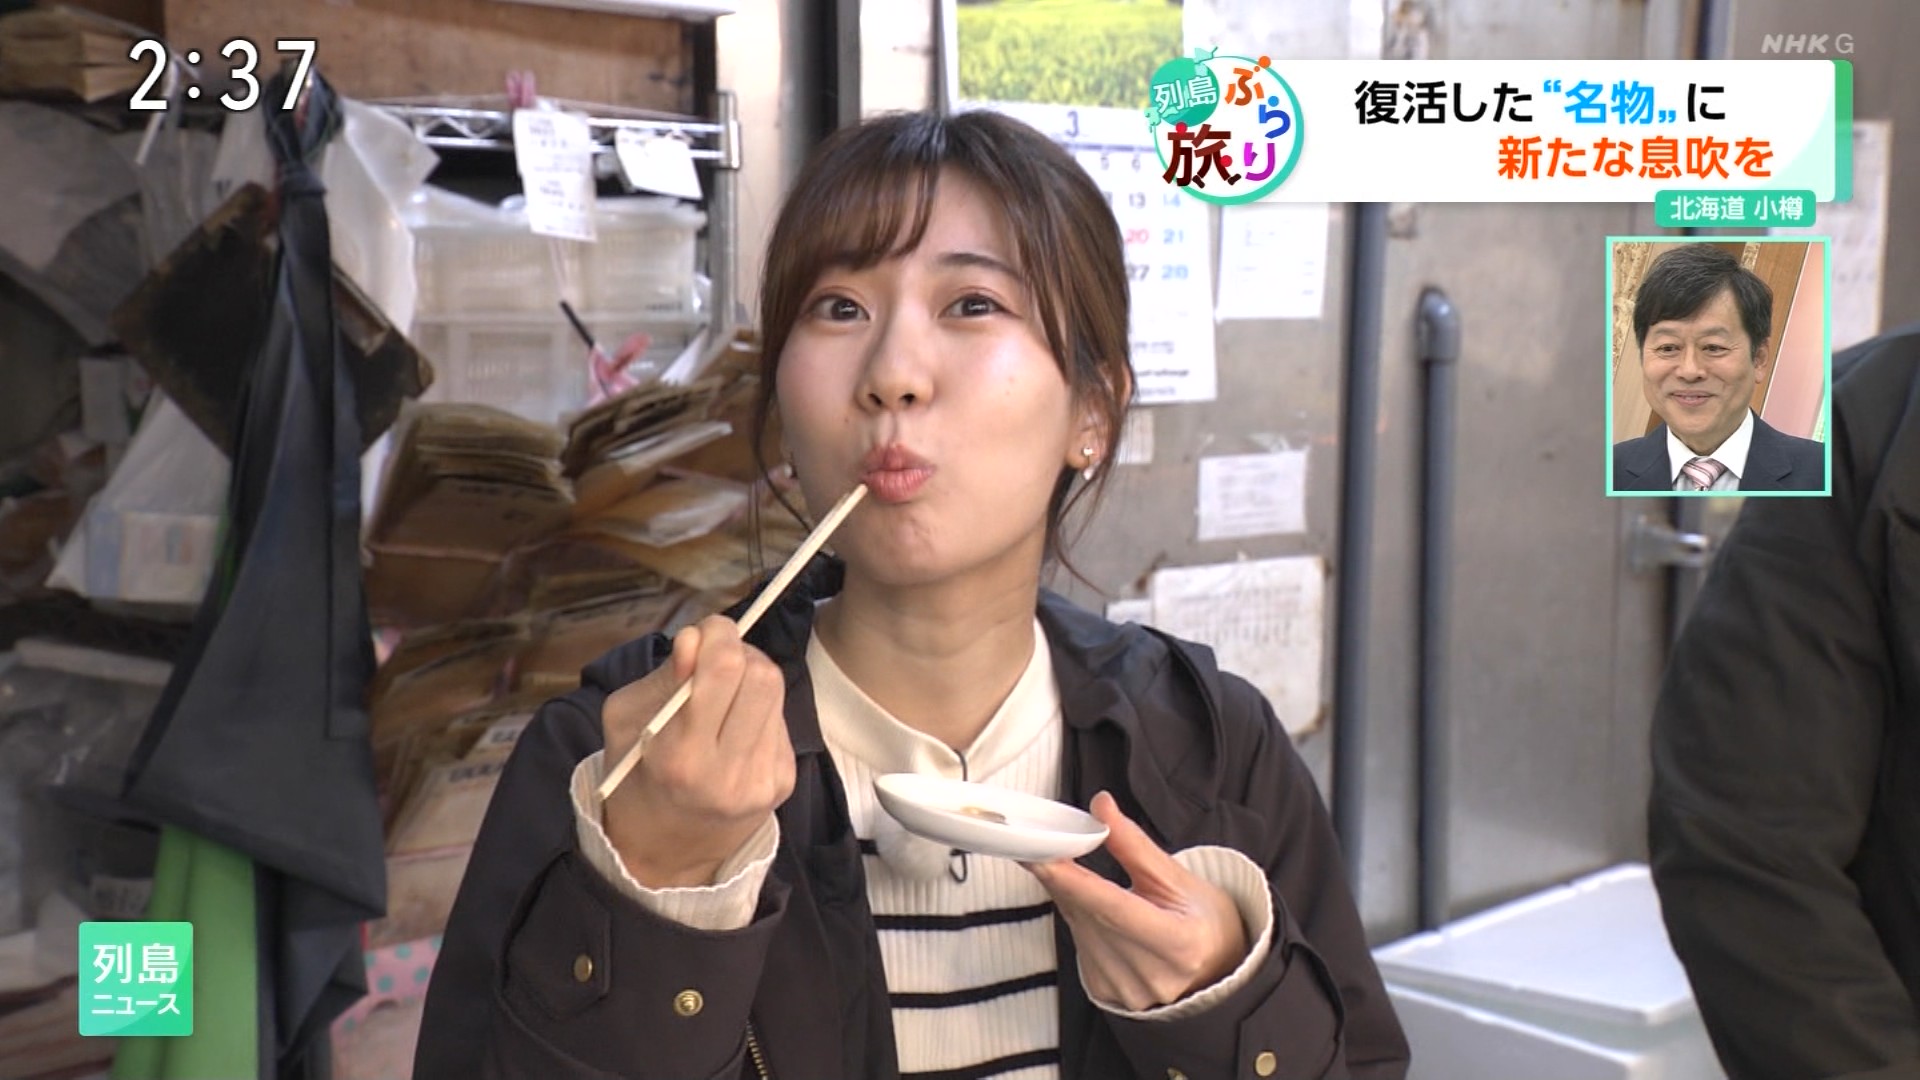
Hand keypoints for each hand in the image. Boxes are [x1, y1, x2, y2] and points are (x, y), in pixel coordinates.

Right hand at [601, 615, 794, 887]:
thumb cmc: (635, 775)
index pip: (723, 670)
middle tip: (715, 658)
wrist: (665, 852)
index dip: (718, 634)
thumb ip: (663, 678)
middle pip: (762, 675)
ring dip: (751, 677)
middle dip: (739, 652)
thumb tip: (696, 638)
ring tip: (725, 692)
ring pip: (776, 691)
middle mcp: (728, 772)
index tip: (703, 633)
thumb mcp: (626, 721)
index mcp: (680, 756)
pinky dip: (758, 709)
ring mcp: (762, 780)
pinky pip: (779, 720)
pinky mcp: (783, 782)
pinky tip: (735, 726)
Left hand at [1025, 792, 1248, 1011]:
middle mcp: (1150, 975)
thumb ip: (1134, 846)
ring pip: (1079, 928)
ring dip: (1072, 895)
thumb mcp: (1179, 878)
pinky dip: (1080, 917)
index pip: (1114, 908)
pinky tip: (1093, 906)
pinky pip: (1079, 943)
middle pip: (1090, 915)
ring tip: (1083, 875)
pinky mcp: (1106, 993)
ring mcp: (1126, 990)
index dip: (1073, 881)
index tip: (1041, 855)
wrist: (1216, 969)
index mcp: (1179, 944)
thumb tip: (1101, 808)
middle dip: (1063, 876)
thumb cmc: (1205, 921)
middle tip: (1045, 843)